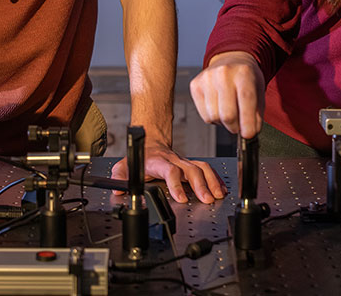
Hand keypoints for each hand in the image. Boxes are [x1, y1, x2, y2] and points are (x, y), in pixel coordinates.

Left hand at [110, 140, 227, 203]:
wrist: (150, 140)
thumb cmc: (140, 157)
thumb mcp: (124, 166)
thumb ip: (119, 177)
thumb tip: (118, 189)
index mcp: (158, 162)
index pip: (170, 171)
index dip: (177, 185)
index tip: (182, 198)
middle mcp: (174, 160)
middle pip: (191, 169)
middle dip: (201, 185)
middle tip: (207, 199)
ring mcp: (184, 161)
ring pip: (201, 167)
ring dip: (211, 181)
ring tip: (218, 195)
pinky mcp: (190, 164)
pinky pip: (206, 168)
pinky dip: (215, 178)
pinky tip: (221, 189)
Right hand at [190, 51, 265, 137]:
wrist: (231, 60)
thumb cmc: (246, 78)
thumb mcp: (259, 91)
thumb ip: (256, 113)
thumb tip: (249, 134)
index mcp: (243, 73)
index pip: (246, 100)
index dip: (247, 122)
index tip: (248, 135)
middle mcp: (223, 73)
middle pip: (227, 114)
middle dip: (235, 127)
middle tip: (239, 126)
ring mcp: (207, 78)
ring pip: (214, 117)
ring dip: (223, 123)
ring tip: (229, 113)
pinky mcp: (195, 85)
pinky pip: (204, 115)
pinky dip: (213, 118)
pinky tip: (219, 108)